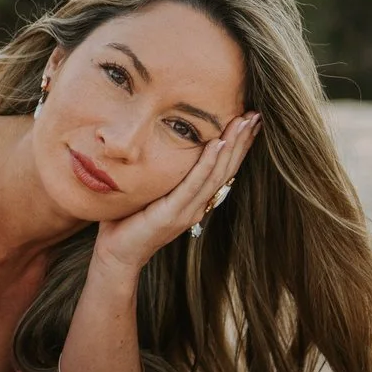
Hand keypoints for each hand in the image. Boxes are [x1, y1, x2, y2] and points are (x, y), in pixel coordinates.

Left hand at [94, 112, 259, 273]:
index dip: (238, 146)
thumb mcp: (150, 194)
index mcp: (195, 201)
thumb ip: (162, 176)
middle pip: (226, 168)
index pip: (222, 169)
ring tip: (243, 122)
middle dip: (242, 141)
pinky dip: (207, 163)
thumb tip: (160, 145)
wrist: (116, 255)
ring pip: (216, 173)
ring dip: (231, 146)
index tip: (250, 122)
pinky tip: (217, 144)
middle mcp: (197, 205)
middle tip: (256, 115)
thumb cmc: (127, 222)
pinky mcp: (172, 213)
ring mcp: (187, 211)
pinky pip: (193, 184)